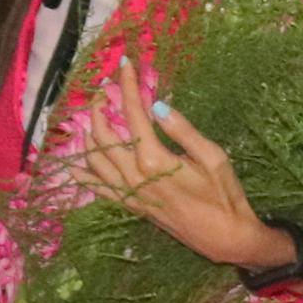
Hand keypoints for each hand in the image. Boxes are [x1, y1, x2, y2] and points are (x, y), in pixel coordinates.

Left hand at [76, 55, 279, 270]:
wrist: (224, 238)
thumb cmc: (225, 196)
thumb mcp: (213, 157)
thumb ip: (183, 130)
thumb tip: (157, 105)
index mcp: (154, 160)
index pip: (133, 114)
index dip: (127, 86)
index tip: (126, 64)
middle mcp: (134, 176)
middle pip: (104, 134)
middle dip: (100, 107)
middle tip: (104, 91)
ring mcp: (129, 193)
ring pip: (94, 159)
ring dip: (89, 134)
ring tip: (95, 117)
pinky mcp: (131, 206)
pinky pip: (98, 188)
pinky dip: (84, 174)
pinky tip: (77, 164)